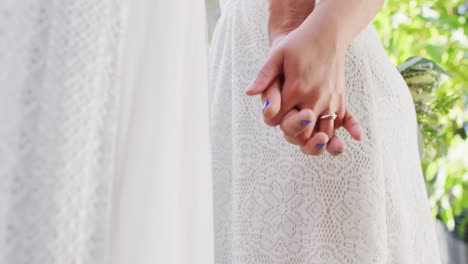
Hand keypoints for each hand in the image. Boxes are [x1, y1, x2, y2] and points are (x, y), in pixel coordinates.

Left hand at [246, 11, 362, 155]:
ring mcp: (330, 99)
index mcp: (296, 89)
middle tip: (291, 131)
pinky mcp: (340, 98)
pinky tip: (344, 140)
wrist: (328, 32)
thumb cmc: (299, 43)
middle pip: (302, 132)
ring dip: (316, 141)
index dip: (274, 120)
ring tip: (312, 140)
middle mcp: (314, 97)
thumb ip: (264, 76)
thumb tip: (249, 93)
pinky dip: (340, 131)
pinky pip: (341, 121)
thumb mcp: (277, 55)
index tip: (274, 115)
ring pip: (323, 132)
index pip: (279, 119)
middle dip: (294, 135)